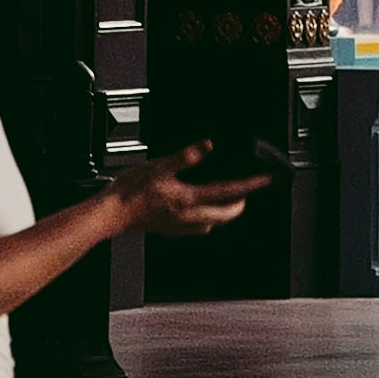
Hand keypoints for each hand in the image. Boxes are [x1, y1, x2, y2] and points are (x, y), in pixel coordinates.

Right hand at [117, 147, 261, 231]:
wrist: (112, 214)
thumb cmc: (130, 192)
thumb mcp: (159, 166)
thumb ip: (186, 156)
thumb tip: (207, 147)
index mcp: (190, 199)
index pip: (230, 192)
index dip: (252, 185)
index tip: (266, 180)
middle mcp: (190, 217)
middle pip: (228, 214)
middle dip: (241, 202)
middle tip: (247, 189)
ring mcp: (181, 226)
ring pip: (215, 222)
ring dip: (225, 211)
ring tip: (227, 197)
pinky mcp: (172, 230)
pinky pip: (200, 226)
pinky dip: (208, 216)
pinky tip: (200, 207)